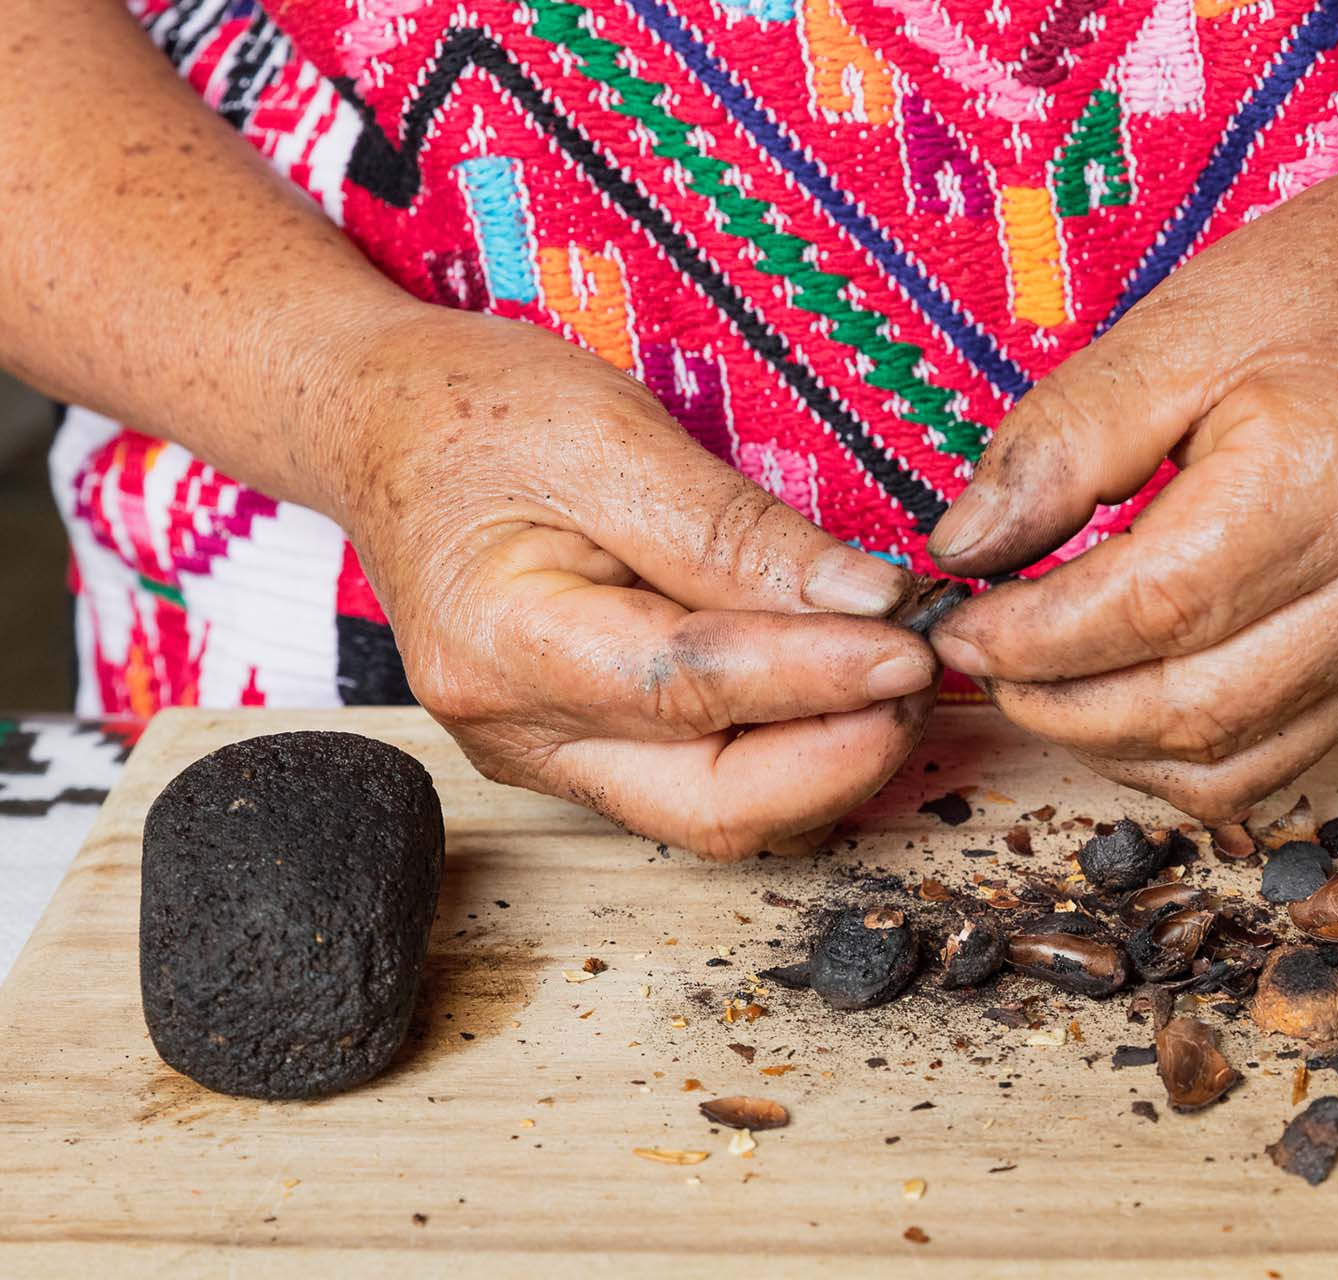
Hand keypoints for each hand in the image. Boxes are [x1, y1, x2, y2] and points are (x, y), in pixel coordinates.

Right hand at [316, 307, 937, 858]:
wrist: (379, 429)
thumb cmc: (473, 413)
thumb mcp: (606, 433)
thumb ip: (733, 532)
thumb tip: (865, 602)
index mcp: (502, 642)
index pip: (691, 685)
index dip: (817, 673)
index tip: (913, 643)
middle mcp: (517, 732)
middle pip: (710, 805)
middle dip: (837, 758)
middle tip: (919, 679)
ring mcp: (544, 757)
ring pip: (715, 814)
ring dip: (823, 766)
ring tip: (891, 681)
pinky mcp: (579, 754)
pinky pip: (699, 787)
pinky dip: (784, 756)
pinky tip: (835, 699)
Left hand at [925, 156, 1337, 820]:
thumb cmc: (1326, 291)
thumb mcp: (1175, 327)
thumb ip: (1062, 443)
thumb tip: (966, 549)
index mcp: (1334, 471)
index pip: (1154, 607)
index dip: (1035, 638)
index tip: (959, 624)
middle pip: (1192, 706)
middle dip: (1058, 705)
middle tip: (982, 659)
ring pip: (1231, 757)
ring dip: (1108, 743)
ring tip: (1040, 680)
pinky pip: (1277, 759)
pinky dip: (1179, 754)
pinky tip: (1120, 702)